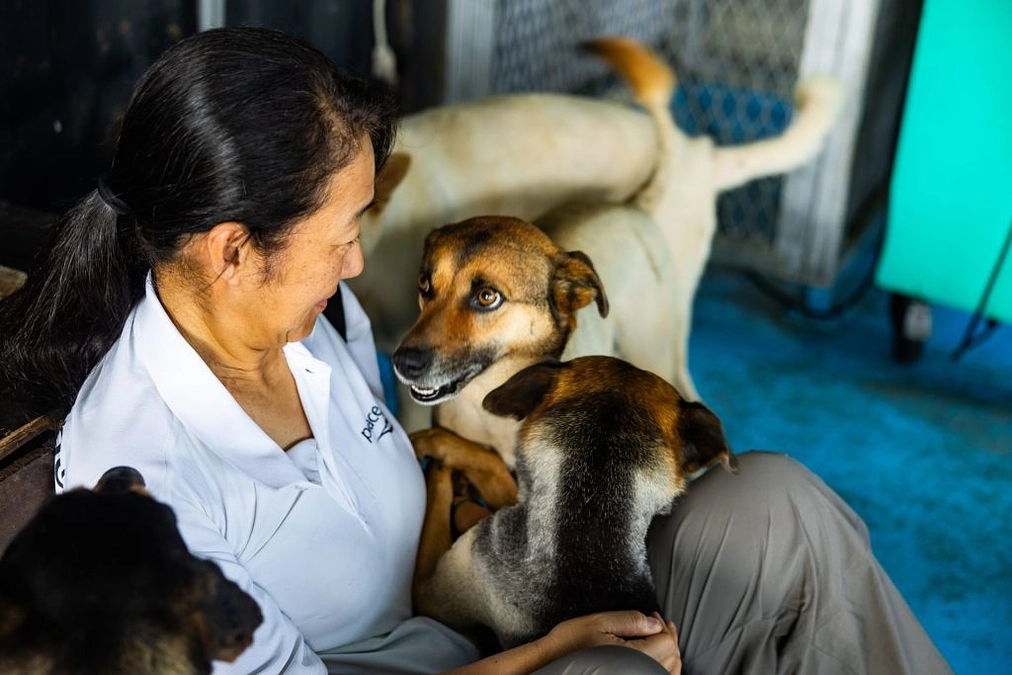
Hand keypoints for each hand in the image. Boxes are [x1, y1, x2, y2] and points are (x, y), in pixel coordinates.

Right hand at [543, 610, 680, 673]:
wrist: (550, 665)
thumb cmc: (570, 644)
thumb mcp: (599, 622)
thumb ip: (631, 620)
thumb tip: (654, 623)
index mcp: (634, 658)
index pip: (666, 642)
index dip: (662, 626)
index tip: (653, 616)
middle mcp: (639, 674)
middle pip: (671, 658)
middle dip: (667, 637)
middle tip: (658, 623)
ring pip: (668, 672)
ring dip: (668, 654)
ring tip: (660, 638)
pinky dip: (662, 669)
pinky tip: (655, 659)